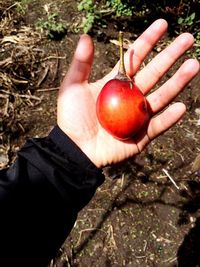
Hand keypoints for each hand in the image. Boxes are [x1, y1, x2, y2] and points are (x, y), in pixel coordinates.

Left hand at [57, 19, 198, 167]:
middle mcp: (131, 97)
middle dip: (170, 56)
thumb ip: (81, 63)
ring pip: (161, 96)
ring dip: (178, 82)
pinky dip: (169, 118)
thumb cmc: (71, 119)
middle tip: (188, 39)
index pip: (135, 58)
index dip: (148, 41)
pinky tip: (181, 106)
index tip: (162, 25)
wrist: (76, 149)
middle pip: (154, 73)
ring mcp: (138, 116)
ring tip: (193, 65)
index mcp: (116, 84)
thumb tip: (86, 36)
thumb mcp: (72, 87)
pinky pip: (158, 125)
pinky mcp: (141, 135)